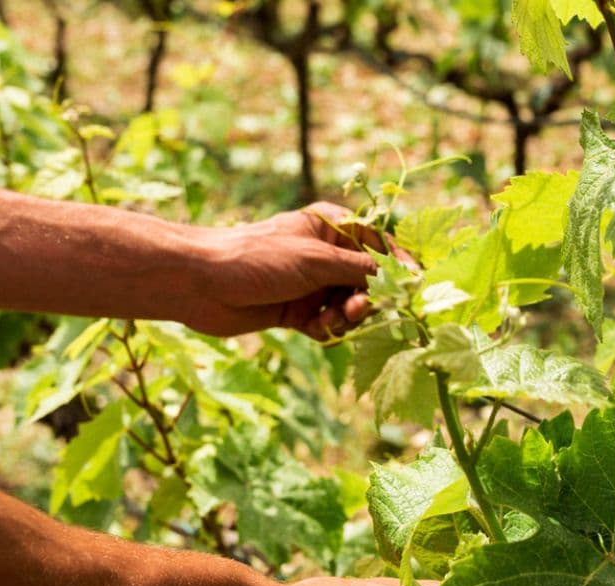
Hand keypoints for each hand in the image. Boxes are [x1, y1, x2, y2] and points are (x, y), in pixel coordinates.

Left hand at [186, 202, 406, 338]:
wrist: (202, 283)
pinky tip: (313, 328)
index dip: (397, 263)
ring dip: (346, 316)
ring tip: (332, 318)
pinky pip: (327, 324)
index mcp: (331, 228)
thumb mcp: (316, 260)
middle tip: (359, 308)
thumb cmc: (258, 258)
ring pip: (349, 306)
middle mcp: (325, 255)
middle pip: (368, 280)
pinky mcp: (298, 311)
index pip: (378, 243)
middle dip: (367, 297)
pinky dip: (326, 328)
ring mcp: (311, 284)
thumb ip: (361, 270)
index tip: (412, 284)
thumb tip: (400, 278)